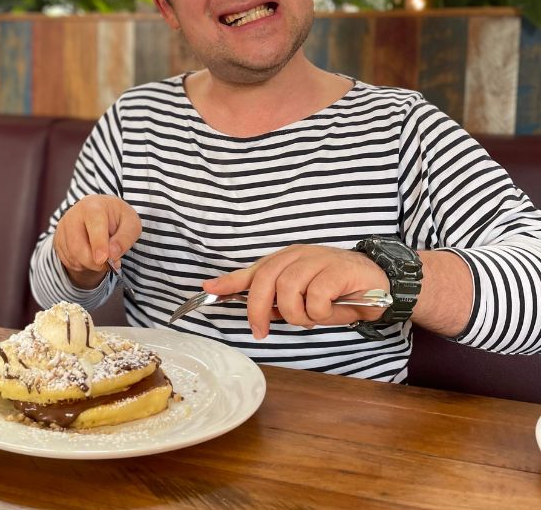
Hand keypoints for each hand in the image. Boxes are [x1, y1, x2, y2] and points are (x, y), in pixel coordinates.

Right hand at [53, 195, 141, 287]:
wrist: (103, 215)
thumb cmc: (118, 219)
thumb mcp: (131, 224)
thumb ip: (125, 238)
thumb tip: (113, 254)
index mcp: (94, 206)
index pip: (94, 225)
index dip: (98, 244)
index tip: (103, 259)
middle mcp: (73, 214)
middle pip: (77, 245)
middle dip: (94, 262)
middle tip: (109, 265)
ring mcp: (63, 227)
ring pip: (72, 256)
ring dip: (89, 264)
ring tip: (103, 258)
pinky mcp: (58, 239)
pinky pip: (67, 260)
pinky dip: (81, 265)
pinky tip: (91, 256)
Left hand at [203, 245, 389, 338]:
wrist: (379, 284)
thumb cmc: (337, 292)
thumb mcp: (302, 297)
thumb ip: (276, 300)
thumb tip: (250, 310)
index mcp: (286, 261)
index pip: (253, 270)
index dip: (230, 281)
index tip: (208, 290)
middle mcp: (298, 256)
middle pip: (265, 280)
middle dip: (258, 310)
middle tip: (262, 331)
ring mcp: (317, 260)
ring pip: (288, 291)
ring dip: (297, 314)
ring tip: (312, 317)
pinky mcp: (337, 270)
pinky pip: (315, 298)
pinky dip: (319, 312)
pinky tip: (330, 310)